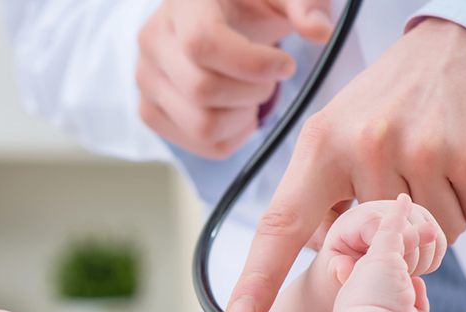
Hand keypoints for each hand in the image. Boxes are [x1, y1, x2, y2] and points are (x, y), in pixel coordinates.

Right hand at [136, 0, 334, 158]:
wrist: (212, 15)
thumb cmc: (248, 3)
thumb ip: (305, 2)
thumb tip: (320, 30)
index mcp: (183, 4)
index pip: (202, 44)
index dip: (251, 64)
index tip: (285, 64)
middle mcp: (153, 41)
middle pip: (203, 90)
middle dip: (254, 92)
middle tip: (270, 79)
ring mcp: (146, 81)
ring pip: (201, 125)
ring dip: (243, 118)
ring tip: (253, 94)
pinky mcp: (150, 111)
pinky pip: (199, 144)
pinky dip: (232, 137)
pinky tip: (240, 111)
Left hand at [226, 17, 465, 311]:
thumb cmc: (392, 101)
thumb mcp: (337, 132)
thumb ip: (322, 196)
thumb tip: (334, 264)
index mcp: (321, 145)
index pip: (282, 222)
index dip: (259, 275)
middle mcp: (366, 146)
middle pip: (371, 244)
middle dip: (386, 233)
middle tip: (398, 181)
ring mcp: (422, 151)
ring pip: (426, 239)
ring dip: (433, 218)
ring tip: (431, 165)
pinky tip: (462, 161)